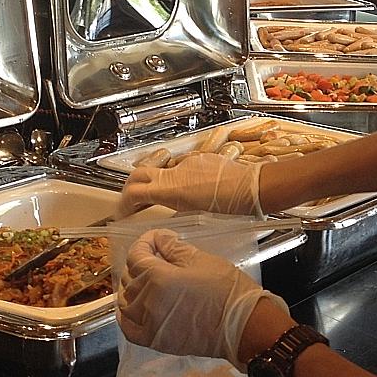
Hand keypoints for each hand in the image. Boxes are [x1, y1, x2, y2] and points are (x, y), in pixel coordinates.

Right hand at [116, 153, 263, 217]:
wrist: (253, 188)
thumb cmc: (230, 208)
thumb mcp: (197, 218)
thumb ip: (176, 215)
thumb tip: (166, 218)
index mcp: (171, 190)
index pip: (134, 192)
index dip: (123, 204)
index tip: (122, 213)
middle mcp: (175, 173)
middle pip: (139, 173)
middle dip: (131, 186)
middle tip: (132, 201)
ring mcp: (187, 163)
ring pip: (163, 170)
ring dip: (157, 183)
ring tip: (164, 198)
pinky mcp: (200, 159)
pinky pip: (182, 167)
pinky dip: (179, 178)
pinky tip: (192, 190)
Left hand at [119, 229, 289, 362]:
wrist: (243, 327)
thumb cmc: (227, 291)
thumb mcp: (201, 260)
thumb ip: (174, 247)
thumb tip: (159, 239)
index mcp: (158, 279)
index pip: (136, 256)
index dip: (144, 243)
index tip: (155, 239)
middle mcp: (148, 303)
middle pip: (130, 278)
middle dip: (141, 263)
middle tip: (158, 257)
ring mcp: (149, 324)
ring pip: (126, 301)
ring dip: (132, 287)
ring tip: (148, 280)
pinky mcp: (155, 341)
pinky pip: (129, 328)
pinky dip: (126, 315)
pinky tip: (133, 307)